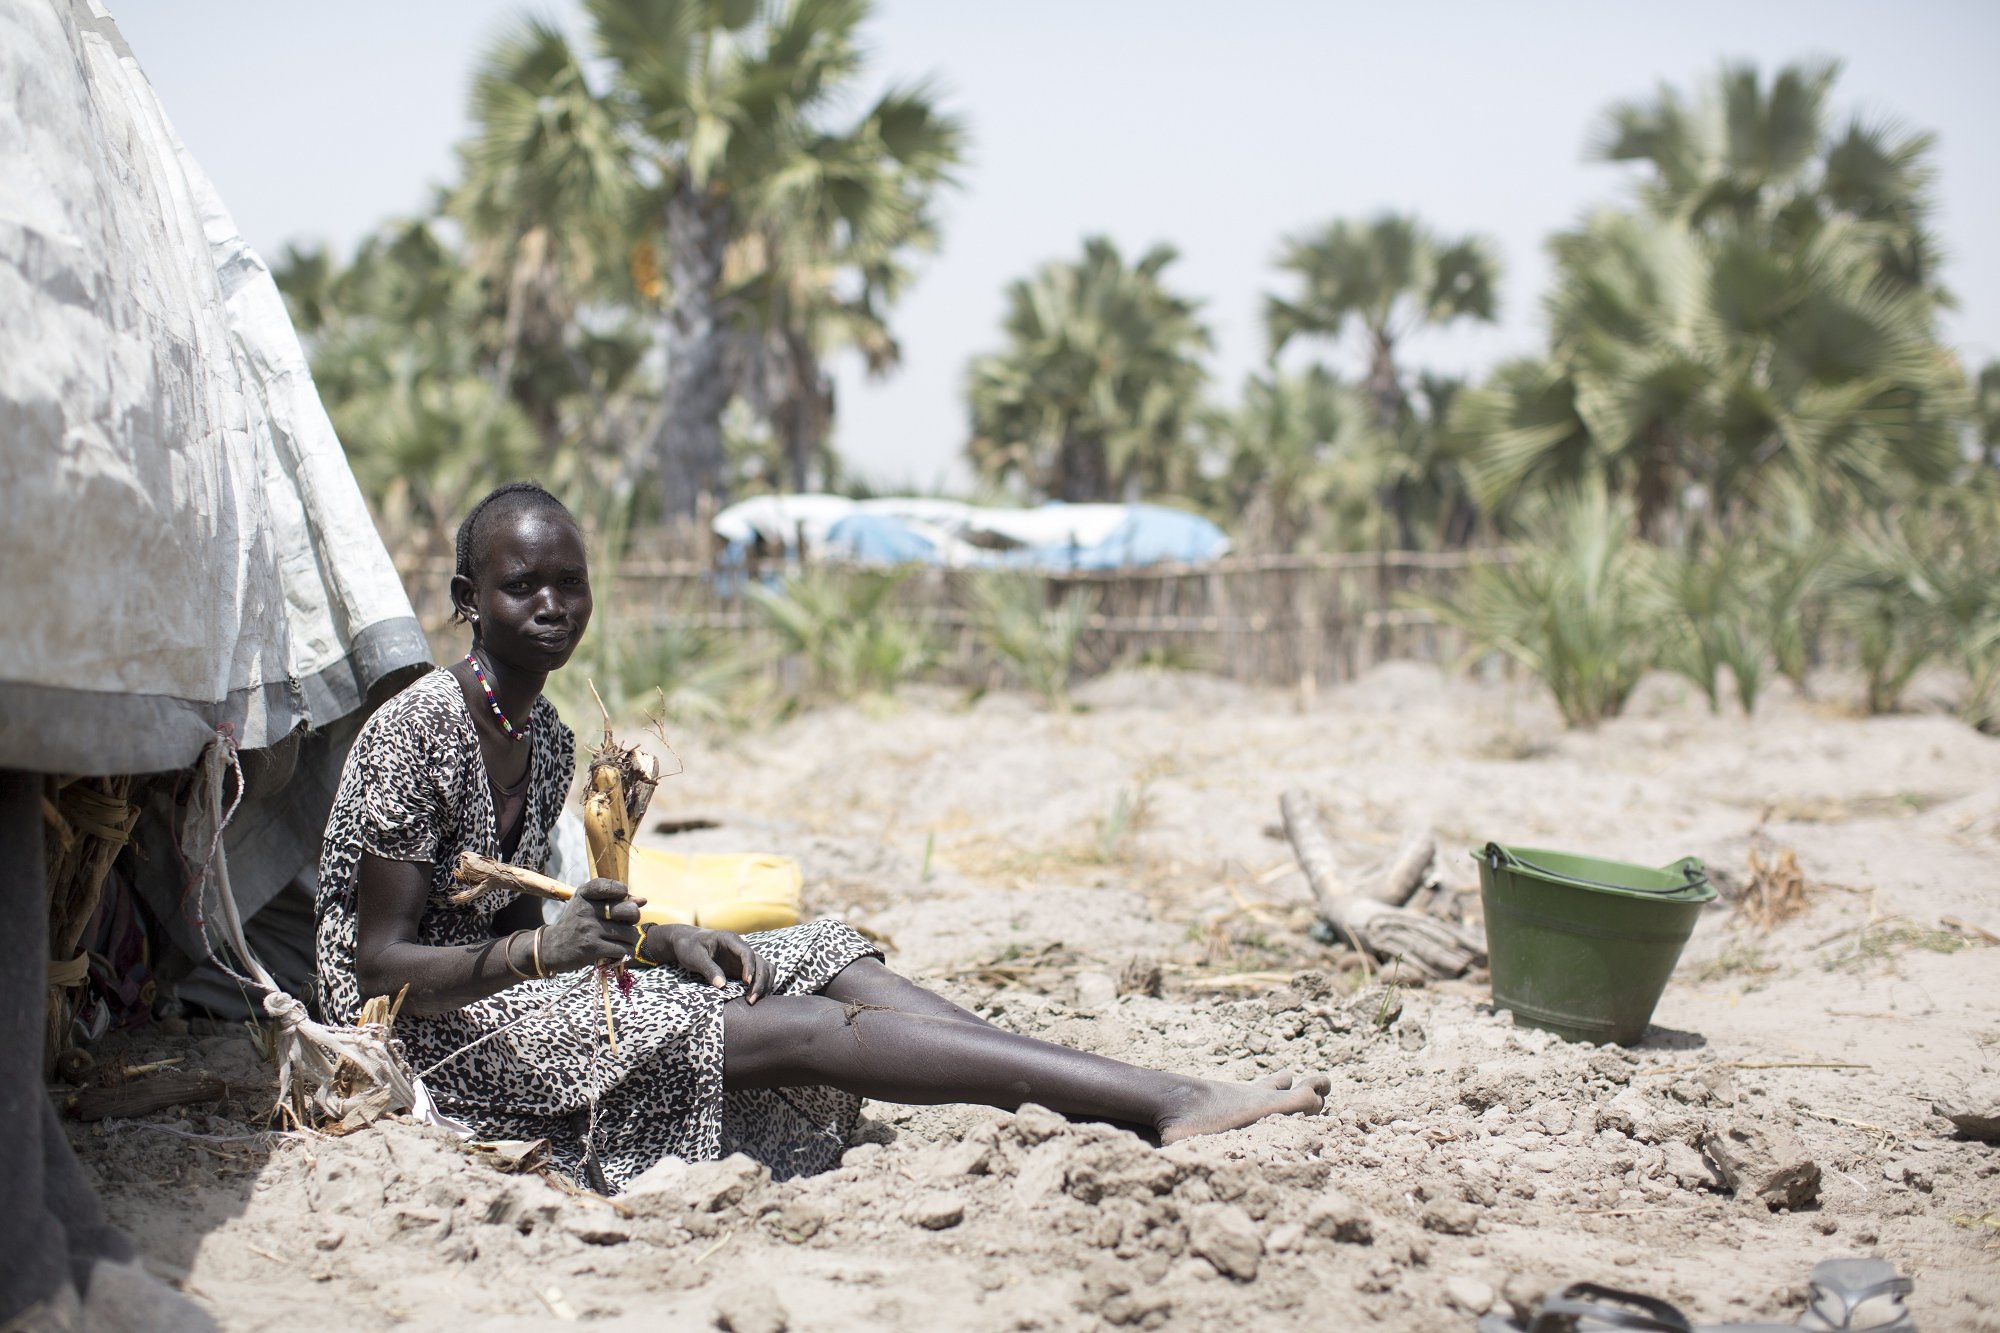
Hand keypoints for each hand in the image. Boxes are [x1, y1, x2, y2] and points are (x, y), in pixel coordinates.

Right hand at [541, 878, 642, 972]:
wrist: (552, 947)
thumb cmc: (576, 923)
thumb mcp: (588, 905)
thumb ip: (615, 900)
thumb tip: (643, 900)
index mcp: (585, 894)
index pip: (610, 886)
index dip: (622, 892)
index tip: (622, 898)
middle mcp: (586, 909)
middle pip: (629, 911)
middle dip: (633, 919)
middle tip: (625, 924)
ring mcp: (589, 929)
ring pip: (628, 934)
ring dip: (628, 940)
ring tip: (618, 940)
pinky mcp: (592, 948)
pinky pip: (621, 950)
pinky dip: (622, 952)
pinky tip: (613, 950)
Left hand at [638, 924, 773, 1002]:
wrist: (686, 943)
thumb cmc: (688, 947)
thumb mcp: (694, 956)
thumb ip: (708, 969)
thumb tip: (722, 985)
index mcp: (730, 940)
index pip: (747, 952)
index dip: (750, 968)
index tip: (746, 983)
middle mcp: (740, 948)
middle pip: (761, 962)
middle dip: (760, 981)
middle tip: (751, 1000)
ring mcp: (742, 958)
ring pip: (765, 968)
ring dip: (764, 984)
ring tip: (753, 1001)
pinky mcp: (742, 968)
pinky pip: (759, 975)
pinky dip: (762, 985)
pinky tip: (754, 997)